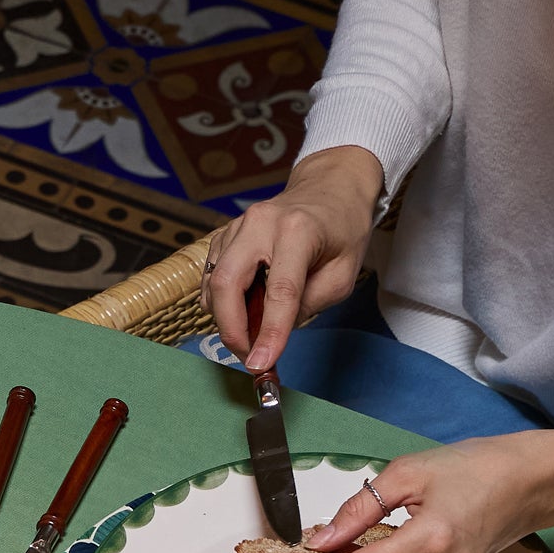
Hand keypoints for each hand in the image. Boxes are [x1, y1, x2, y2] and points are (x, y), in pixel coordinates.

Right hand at [202, 146, 384, 372]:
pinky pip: (211, 277)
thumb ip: (307, 305)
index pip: (279, 291)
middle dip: (232, 330)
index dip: (269, 332)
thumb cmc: (341, 230)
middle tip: (249, 354)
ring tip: (252, 328)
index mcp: (298, 230)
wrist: (330, 188)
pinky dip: (221, 301)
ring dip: (227, 318)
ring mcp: (238, 226)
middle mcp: (261, 223)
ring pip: (213, 284)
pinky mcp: (225, 234)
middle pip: (227, 285)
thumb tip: (271, 335)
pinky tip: (244, 304)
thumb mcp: (342, 275)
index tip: (260, 365)